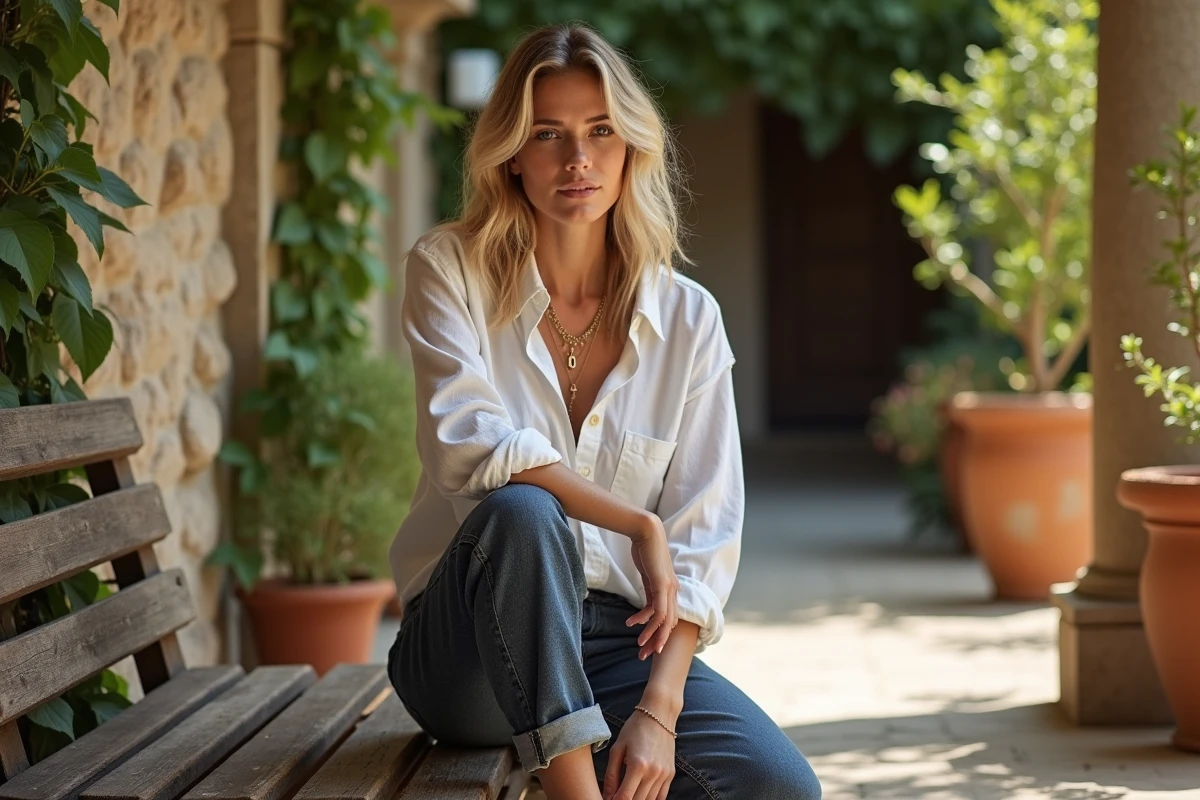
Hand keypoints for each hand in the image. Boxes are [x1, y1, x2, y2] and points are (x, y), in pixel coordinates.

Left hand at [603, 709, 675, 799]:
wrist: (659, 714)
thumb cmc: (635, 728)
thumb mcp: (618, 748)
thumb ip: (611, 774)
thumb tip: (607, 796)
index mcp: (637, 765)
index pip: (625, 797)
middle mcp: (653, 773)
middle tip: (617, 795)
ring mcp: (664, 775)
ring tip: (628, 794)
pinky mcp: (671, 774)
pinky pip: (661, 797)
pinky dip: (651, 799)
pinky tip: (641, 795)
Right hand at [627, 514, 678, 659]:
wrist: (647, 531)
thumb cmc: (646, 550)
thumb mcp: (648, 573)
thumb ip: (649, 587)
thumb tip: (646, 597)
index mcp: (670, 589)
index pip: (667, 618)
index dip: (658, 633)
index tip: (646, 645)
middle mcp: (673, 591)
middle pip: (668, 624)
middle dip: (656, 641)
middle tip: (644, 655)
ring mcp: (669, 588)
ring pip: (664, 621)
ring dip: (652, 635)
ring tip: (640, 645)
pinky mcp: (662, 584)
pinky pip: (658, 610)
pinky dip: (647, 621)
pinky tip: (634, 625)